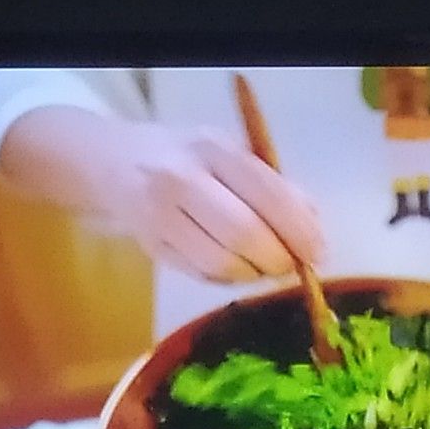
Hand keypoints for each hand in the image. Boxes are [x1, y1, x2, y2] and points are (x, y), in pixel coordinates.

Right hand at [0, 109, 324, 281]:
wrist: (111, 162)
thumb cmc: (184, 156)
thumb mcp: (227, 152)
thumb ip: (272, 184)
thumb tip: (312, 225)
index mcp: (210, 148)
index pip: (266, 193)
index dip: (298, 230)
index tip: (318, 252)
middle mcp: (181, 179)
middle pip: (243, 234)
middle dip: (277, 259)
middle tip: (291, 266)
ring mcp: (159, 216)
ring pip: (220, 263)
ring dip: (253, 274)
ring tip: (263, 266)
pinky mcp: (150, 246)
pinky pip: (201, 275)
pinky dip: (228, 279)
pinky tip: (234, 267)